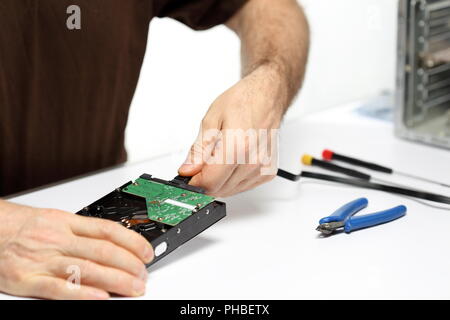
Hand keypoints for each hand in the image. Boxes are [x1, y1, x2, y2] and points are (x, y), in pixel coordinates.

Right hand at [0, 200, 153, 299]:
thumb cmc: (24, 226)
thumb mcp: (56, 220)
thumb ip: (83, 231)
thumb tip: (113, 242)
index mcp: (68, 223)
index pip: (109, 230)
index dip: (133, 242)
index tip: (147, 252)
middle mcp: (59, 239)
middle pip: (104, 251)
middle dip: (129, 265)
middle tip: (143, 275)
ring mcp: (45, 260)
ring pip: (88, 269)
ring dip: (116, 280)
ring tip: (134, 287)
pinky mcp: (29, 279)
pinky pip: (60, 288)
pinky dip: (83, 294)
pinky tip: (101, 298)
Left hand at [178, 64, 285, 196]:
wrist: (268, 95)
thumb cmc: (244, 101)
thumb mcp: (212, 119)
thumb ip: (199, 149)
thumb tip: (188, 169)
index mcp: (238, 146)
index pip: (210, 182)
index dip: (193, 181)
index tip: (187, 175)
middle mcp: (253, 161)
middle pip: (219, 189)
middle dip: (204, 180)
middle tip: (200, 163)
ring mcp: (262, 168)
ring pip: (230, 190)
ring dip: (219, 180)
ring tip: (218, 156)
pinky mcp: (267, 172)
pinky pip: (243, 186)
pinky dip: (232, 179)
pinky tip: (232, 161)